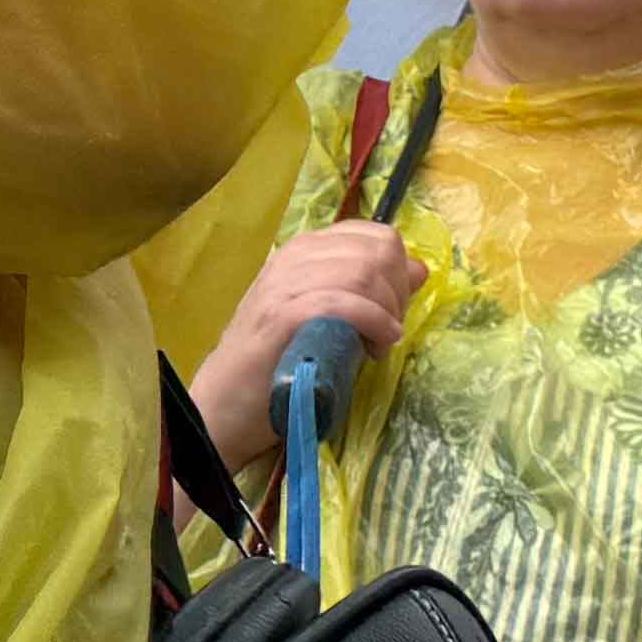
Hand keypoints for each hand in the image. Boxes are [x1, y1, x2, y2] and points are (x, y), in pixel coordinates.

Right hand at [187, 215, 420, 483]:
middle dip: (397, 293)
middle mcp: (293, 257)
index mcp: (304, 250)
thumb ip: (369, 292)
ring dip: (386, 311)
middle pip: (376, 251)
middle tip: (388, 332)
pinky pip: (341, 302)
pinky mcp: (280, 316)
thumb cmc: (277, 365)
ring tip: (378, 345)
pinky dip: (372, 321)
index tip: (393, 310)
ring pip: (362, 272)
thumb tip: (419, 270)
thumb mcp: (330, 318)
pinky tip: (378, 344)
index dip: (398, 271)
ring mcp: (283, 284)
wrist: (222, 407)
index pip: (375, 235)